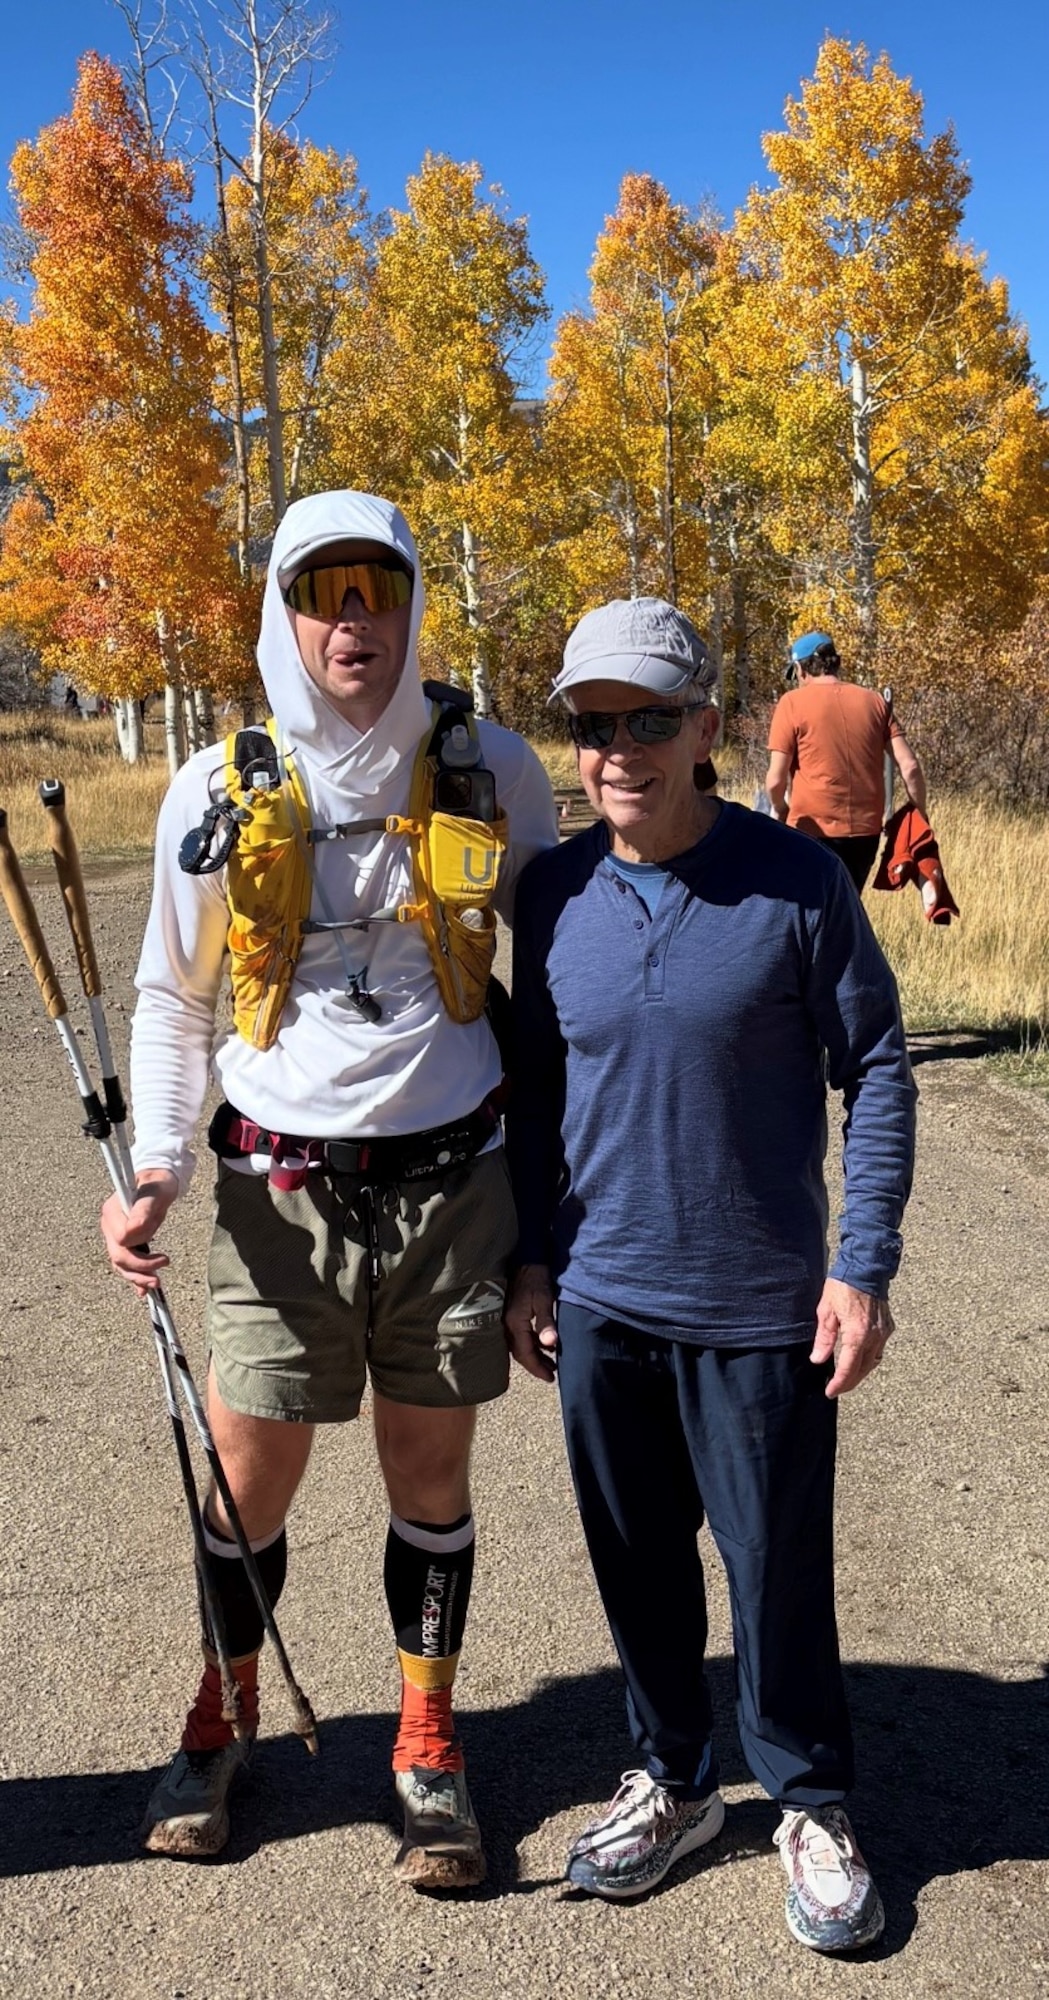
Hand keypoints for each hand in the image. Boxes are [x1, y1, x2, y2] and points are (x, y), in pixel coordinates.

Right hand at [100, 1170, 178, 1296]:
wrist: (158, 1182)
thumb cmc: (157, 1184)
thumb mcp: (156, 1192)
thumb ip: (144, 1208)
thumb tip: (135, 1228)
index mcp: (112, 1210)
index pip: (121, 1240)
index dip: (140, 1249)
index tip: (162, 1255)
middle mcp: (109, 1225)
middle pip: (118, 1256)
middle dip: (139, 1268)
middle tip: (161, 1274)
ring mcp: (114, 1235)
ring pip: (120, 1263)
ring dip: (137, 1276)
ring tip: (156, 1283)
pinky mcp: (123, 1242)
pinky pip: (124, 1263)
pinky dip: (134, 1277)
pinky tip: (143, 1290)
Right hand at [504, 1263, 557, 1383]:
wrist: (525, 1258)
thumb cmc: (536, 1278)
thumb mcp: (544, 1300)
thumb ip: (546, 1323)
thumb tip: (551, 1344)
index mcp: (515, 1323)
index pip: (526, 1354)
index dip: (538, 1368)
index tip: (551, 1378)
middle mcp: (507, 1325)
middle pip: (521, 1353)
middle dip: (536, 1365)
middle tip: (552, 1373)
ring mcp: (506, 1320)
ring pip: (519, 1345)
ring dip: (534, 1354)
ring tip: (550, 1361)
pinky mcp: (510, 1314)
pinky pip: (519, 1336)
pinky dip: (531, 1343)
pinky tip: (543, 1343)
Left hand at [811, 1278, 893, 1396]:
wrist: (865, 1268)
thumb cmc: (843, 1286)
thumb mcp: (826, 1311)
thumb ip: (823, 1338)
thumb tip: (818, 1360)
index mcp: (857, 1334)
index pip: (848, 1368)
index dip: (839, 1383)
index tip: (830, 1392)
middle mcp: (874, 1337)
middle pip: (863, 1369)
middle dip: (849, 1383)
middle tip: (836, 1389)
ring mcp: (884, 1333)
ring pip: (873, 1362)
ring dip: (860, 1372)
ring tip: (846, 1378)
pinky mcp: (888, 1327)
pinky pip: (879, 1351)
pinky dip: (869, 1359)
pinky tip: (859, 1360)